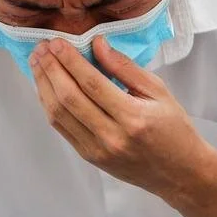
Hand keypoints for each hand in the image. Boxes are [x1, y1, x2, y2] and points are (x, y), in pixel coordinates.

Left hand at [29, 36, 216, 201]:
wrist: (179, 173)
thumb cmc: (174, 128)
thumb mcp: (159, 92)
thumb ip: (126, 67)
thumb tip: (97, 44)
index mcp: (133, 117)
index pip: (92, 84)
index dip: (70, 61)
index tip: (57, 42)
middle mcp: (111, 136)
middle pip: (69, 98)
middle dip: (51, 69)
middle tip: (40, 48)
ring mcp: (97, 149)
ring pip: (59, 114)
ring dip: (43, 86)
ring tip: (37, 63)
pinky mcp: (88, 156)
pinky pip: (61, 127)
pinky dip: (48, 104)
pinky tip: (45, 86)